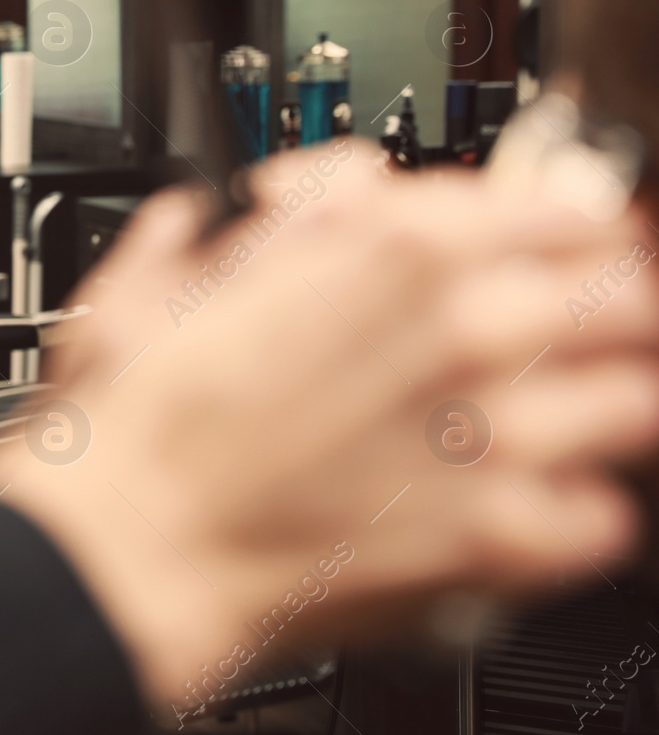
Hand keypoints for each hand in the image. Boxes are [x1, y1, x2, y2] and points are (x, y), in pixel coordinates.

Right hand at [0, 143, 658, 719]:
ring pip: (634, 401)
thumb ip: (282, 213)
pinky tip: (532, 503)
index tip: (561, 231)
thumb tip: (332, 185)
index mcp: (396, 250)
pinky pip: (599, 521)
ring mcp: (493, 439)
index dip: (566, 216)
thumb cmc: (137, 422)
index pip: (561, 203)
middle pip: (626, 292)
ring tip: (570, 410)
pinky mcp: (495, 542)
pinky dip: (576, 511)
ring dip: (608, 399)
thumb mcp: (192, 267)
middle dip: (608, 298)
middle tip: (583, 313)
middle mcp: (465, 333)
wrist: (126, 550)